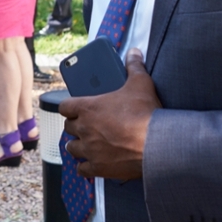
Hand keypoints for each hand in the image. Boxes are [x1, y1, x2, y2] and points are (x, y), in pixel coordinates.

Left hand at [59, 49, 158, 180]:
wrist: (157, 144)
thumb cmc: (146, 113)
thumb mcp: (141, 83)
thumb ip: (134, 66)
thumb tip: (134, 52)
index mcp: (87, 108)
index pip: (64, 106)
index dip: (69, 107)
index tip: (75, 109)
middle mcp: (84, 129)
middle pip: (68, 127)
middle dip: (76, 126)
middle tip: (87, 125)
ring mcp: (89, 149)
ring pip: (72, 148)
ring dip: (78, 145)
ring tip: (87, 144)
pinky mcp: (98, 167)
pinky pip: (82, 169)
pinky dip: (85, 167)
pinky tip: (91, 164)